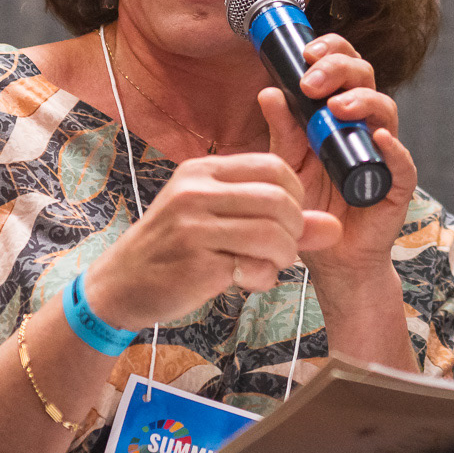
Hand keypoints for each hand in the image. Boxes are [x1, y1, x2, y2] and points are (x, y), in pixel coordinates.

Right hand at [83, 153, 340, 330]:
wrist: (119, 285)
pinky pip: (255, 267)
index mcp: (202, 172)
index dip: (296, 196)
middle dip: (295, 230)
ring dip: (283, 257)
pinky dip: (262, 279)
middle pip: (281, 200)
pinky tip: (244, 281)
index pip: (274, 167)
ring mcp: (193, 226)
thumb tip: (335, 227)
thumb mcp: (216, 222)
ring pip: (274, 234)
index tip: (289, 220)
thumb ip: (276, 220)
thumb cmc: (172, 250)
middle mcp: (196, 191)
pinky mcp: (196, 262)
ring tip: (267, 266)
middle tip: (283, 249)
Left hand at [256, 32, 417, 281]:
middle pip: (365, 77)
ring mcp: (384, 151)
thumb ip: (282, 131)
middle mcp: (364, 124)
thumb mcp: (287, 164)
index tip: (306, 51)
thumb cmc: (310, 204)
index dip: (331, 50)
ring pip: (385, 110)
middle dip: (339, 70)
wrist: (329, 256)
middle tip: (312, 82)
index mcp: (338, 111)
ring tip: (337, 109)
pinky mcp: (397, 183)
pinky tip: (377, 138)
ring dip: (362, 102)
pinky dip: (393, 147)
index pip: (343, 66)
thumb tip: (268, 91)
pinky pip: (402, 161)